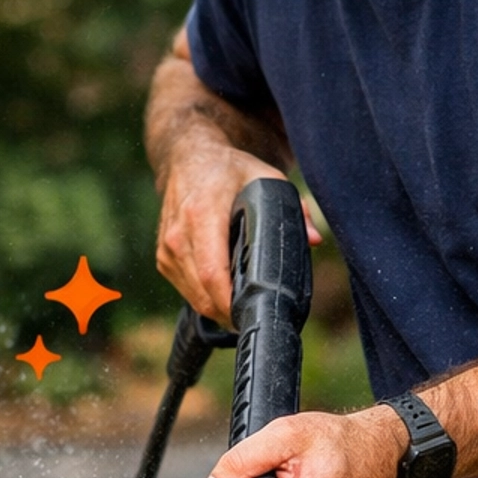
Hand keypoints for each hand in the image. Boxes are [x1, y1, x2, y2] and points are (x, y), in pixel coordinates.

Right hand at [155, 140, 319, 323]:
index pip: (211, 272)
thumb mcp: (265, 178)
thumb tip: (315, 240)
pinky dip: (204, 298)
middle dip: (229, 313)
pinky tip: (224, 296)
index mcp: (202, 214)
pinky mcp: (163, 257)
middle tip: (255, 318)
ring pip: (193, 297)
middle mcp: (179, 234)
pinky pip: (185, 290)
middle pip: (202, 292)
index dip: (230, 301)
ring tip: (242, 311)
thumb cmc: (228, 170)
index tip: (251, 313)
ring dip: (217, 310)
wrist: (187, 158)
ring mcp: (167, 248)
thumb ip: (293, 208)